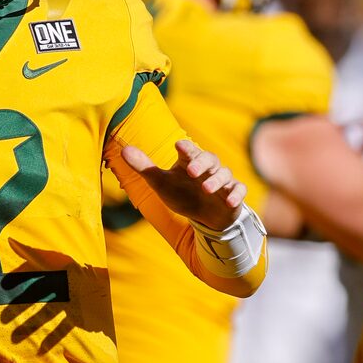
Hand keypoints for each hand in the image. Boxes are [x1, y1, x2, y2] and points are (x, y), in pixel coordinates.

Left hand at [122, 138, 245, 231]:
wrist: (205, 215)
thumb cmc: (181, 193)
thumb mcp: (160, 182)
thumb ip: (144, 167)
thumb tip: (124, 149)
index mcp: (190, 161)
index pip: (189, 151)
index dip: (186, 149)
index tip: (179, 146)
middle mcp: (208, 168)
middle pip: (209, 159)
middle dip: (201, 164)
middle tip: (192, 171)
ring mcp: (222, 181)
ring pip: (224, 175)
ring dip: (216, 180)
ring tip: (206, 188)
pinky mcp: (233, 195)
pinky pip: (239, 191)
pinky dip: (236, 195)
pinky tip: (229, 201)